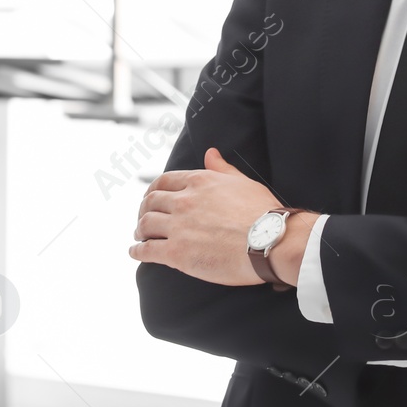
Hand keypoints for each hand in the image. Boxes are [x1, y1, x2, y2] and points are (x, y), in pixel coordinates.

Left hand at [129, 147, 280, 285]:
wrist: (271, 241)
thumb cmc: (263, 213)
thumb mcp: (243, 182)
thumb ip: (222, 169)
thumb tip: (210, 153)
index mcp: (199, 182)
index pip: (164, 182)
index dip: (153, 190)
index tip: (151, 198)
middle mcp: (184, 201)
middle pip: (151, 202)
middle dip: (143, 210)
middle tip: (143, 219)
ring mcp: (178, 227)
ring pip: (145, 224)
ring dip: (139, 230)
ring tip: (139, 236)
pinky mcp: (177, 253)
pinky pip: (147, 250)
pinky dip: (137, 251)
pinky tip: (135, 253)